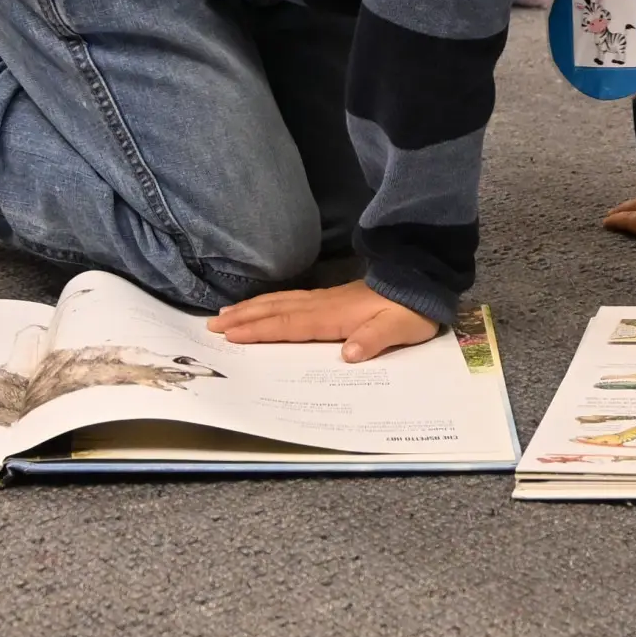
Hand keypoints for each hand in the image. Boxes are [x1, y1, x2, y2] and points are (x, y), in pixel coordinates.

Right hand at [209, 283, 440, 362]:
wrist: (423, 281)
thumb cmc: (412, 310)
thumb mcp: (401, 328)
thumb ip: (374, 340)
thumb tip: (348, 354)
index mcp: (335, 316)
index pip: (289, 325)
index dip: (260, 330)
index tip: (231, 335)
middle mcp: (323, 305)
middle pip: (276, 311)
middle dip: (244, 318)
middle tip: (212, 324)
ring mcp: (326, 299)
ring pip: (280, 302)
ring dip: (252, 308)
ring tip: (225, 314)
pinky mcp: (331, 298)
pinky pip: (291, 299)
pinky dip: (270, 303)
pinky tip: (263, 306)